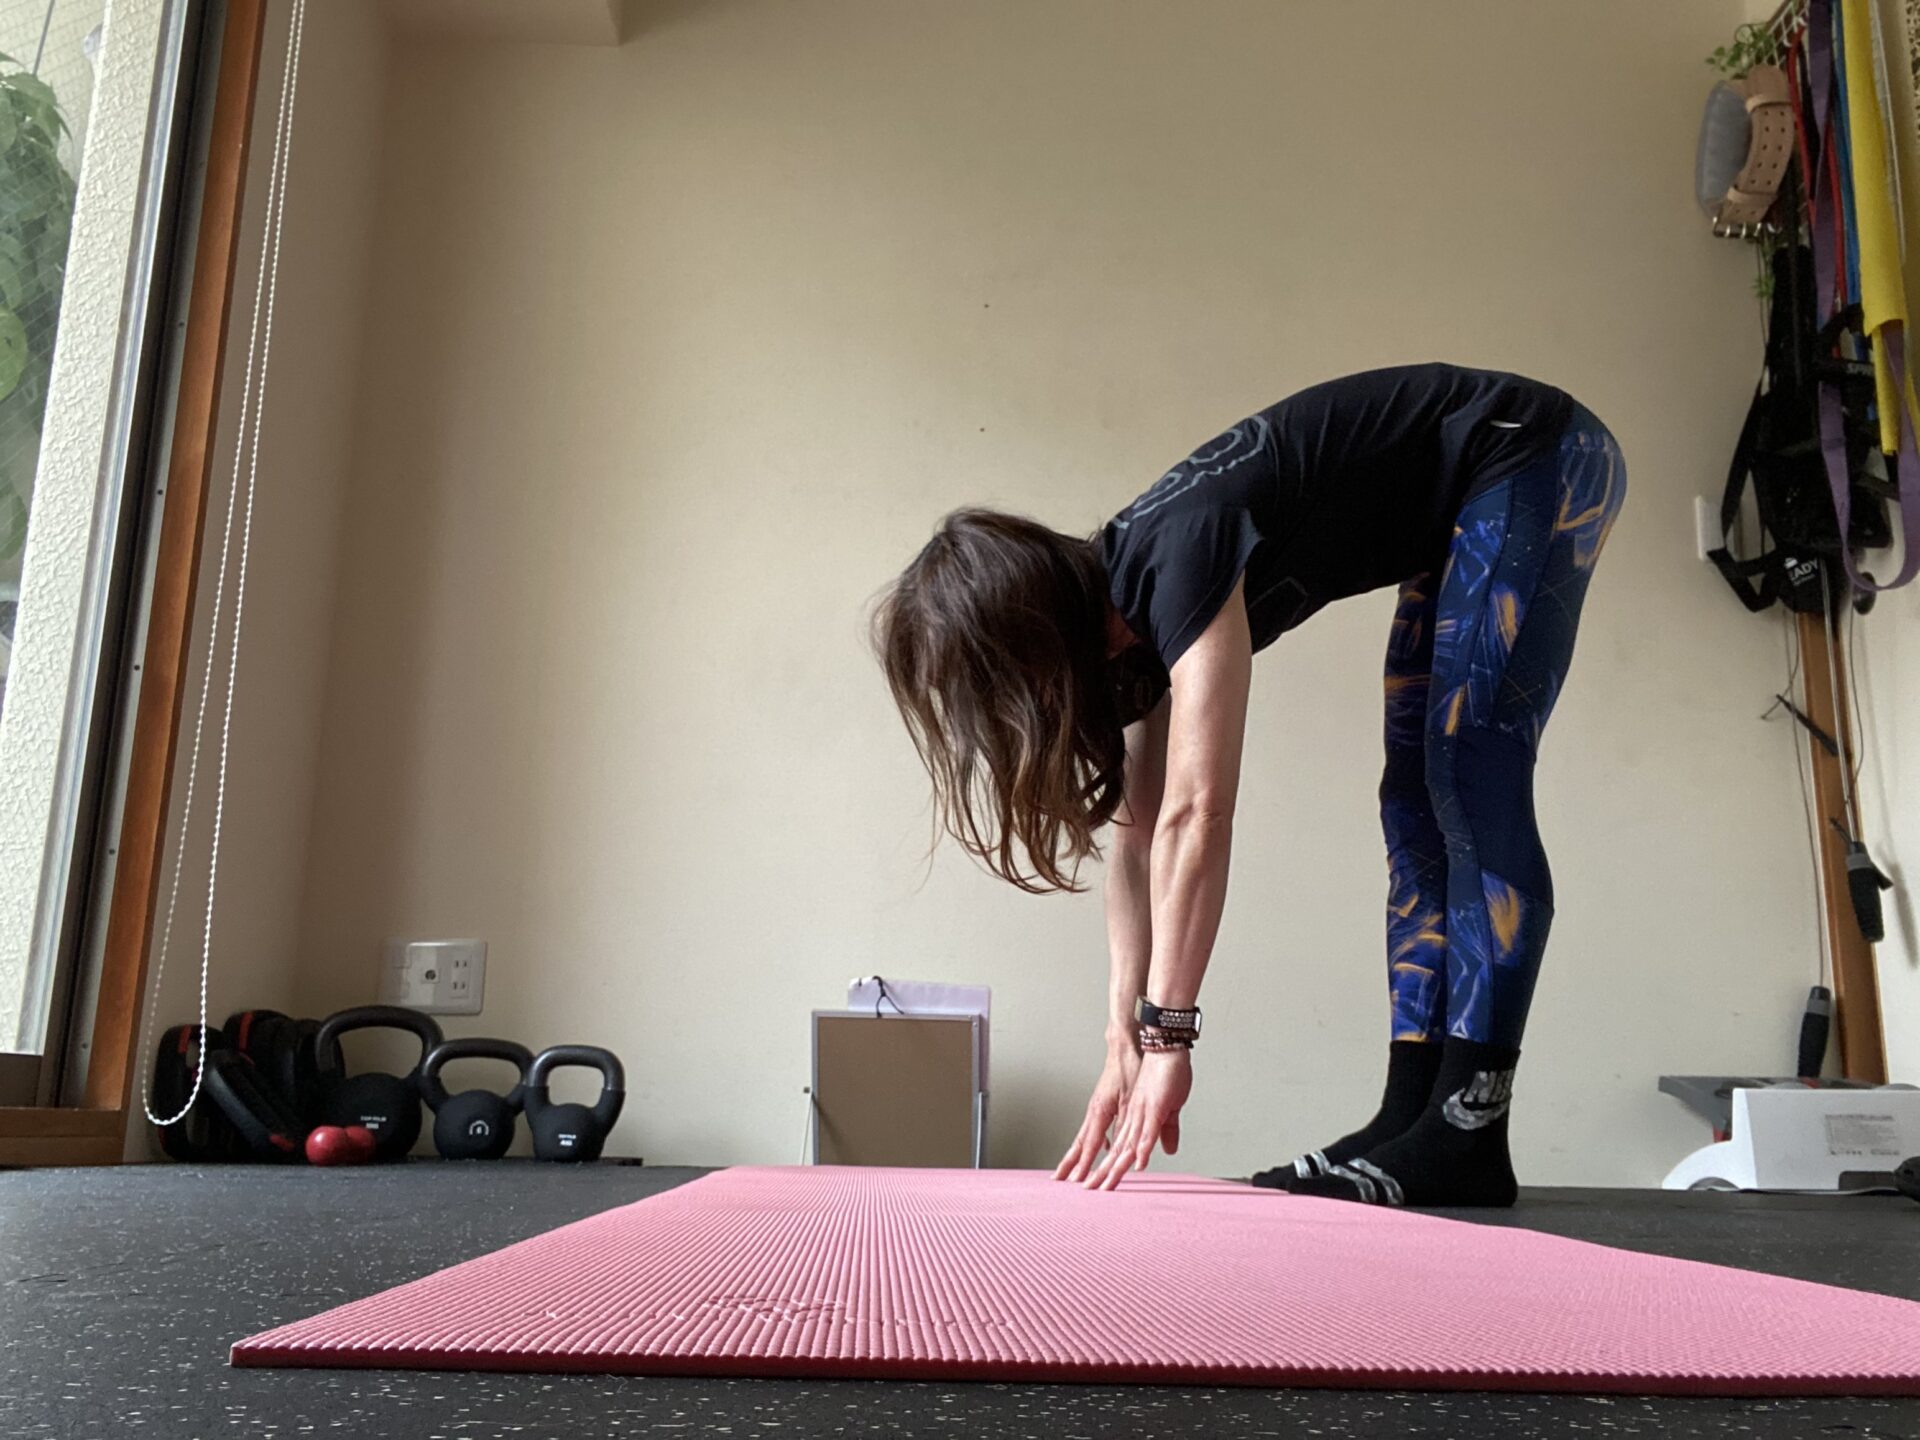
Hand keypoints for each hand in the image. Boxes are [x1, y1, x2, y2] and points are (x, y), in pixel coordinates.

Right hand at [1052, 1040, 1141, 1183]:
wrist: (1125, 1047)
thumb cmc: (1128, 1069)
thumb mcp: (1132, 1100)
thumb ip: (1127, 1126)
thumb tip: (1127, 1149)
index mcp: (1099, 1111)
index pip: (1088, 1144)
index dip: (1083, 1164)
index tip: (1076, 1180)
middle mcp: (1094, 1111)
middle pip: (1079, 1143)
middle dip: (1068, 1163)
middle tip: (1057, 1180)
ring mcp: (1097, 1108)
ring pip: (1084, 1137)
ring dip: (1077, 1155)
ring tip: (1071, 1170)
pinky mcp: (1104, 1105)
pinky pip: (1094, 1129)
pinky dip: (1091, 1143)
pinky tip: (1101, 1149)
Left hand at [1084, 1047, 1190, 1190]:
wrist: (1165, 1045)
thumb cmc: (1166, 1072)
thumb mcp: (1168, 1108)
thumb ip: (1165, 1130)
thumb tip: (1167, 1149)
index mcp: (1131, 1116)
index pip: (1114, 1146)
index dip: (1103, 1164)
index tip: (1093, 1182)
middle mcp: (1130, 1115)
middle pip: (1113, 1149)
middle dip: (1100, 1171)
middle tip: (1087, 1191)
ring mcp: (1139, 1111)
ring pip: (1125, 1145)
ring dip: (1115, 1167)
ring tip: (1104, 1186)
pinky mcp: (1153, 1106)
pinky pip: (1146, 1131)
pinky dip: (1142, 1149)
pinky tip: (1137, 1164)